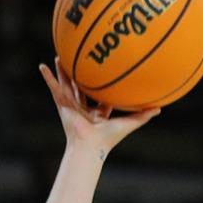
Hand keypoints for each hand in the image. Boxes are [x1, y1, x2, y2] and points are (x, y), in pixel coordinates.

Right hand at [39, 63, 158, 155]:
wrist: (90, 145)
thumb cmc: (109, 139)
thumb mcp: (128, 123)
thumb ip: (143, 116)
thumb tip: (160, 108)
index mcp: (98, 114)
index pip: (101, 98)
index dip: (104, 87)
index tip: (106, 75)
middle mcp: (83, 109)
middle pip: (81, 88)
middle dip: (80, 75)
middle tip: (80, 61)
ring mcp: (71, 106)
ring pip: (66, 84)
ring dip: (63, 71)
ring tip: (59, 57)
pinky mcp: (62, 105)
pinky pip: (54, 88)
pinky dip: (48, 78)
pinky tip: (42, 66)